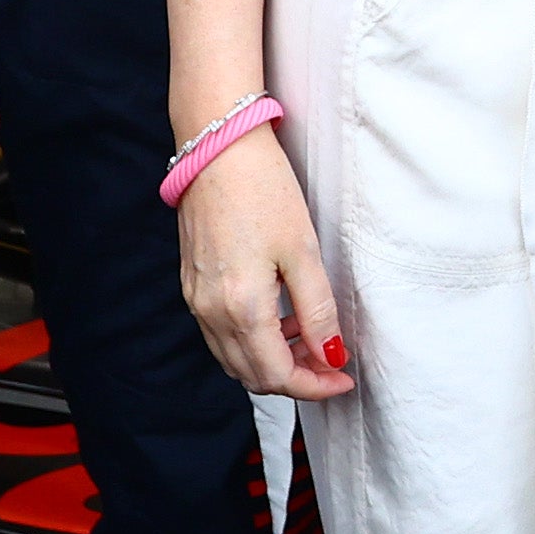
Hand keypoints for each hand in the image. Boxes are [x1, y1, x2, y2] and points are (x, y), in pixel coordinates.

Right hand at [174, 127, 353, 397]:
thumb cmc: (262, 188)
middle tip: (331, 361)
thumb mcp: (303, 251)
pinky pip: (220, 334)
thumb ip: (316, 310)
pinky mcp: (192, 283)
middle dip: (295, 378)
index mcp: (241, 308)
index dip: (314, 386)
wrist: (216, 147)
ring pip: (233, 359)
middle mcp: (210, 312)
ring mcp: (196, 299)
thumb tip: (331, 354)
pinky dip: (251, 340)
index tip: (343, 379)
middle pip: (252, 376)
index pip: (277, 376)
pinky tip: (278, 315)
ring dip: (272, 361)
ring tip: (309, 337)